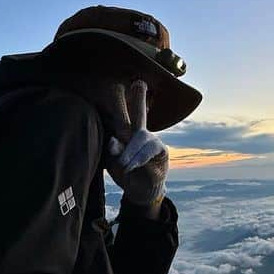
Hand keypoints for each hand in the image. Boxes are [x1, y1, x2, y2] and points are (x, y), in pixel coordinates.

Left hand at [104, 80, 168, 207]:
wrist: (140, 190)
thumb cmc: (124, 171)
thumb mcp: (112, 162)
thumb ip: (112, 151)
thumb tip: (114, 141)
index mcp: (126, 133)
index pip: (122, 114)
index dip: (120, 99)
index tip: (122, 83)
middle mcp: (140, 132)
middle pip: (140, 113)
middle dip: (139, 98)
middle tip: (139, 83)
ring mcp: (152, 141)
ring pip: (141, 138)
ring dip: (130, 151)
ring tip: (123, 164)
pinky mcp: (161, 152)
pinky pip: (150, 151)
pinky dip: (139, 159)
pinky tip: (131, 166)